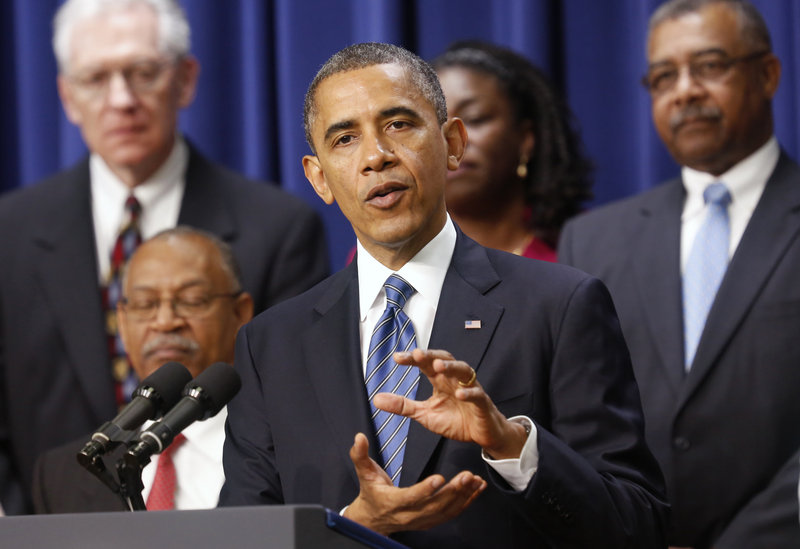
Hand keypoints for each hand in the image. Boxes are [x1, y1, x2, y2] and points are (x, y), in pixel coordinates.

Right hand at [343, 433, 485, 534]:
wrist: (374, 519)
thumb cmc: (370, 492)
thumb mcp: (363, 472)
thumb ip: (360, 455)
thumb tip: (359, 437)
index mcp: (394, 502)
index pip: (411, 497)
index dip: (425, 489)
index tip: (440, 478)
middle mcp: (410, 514)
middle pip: (434, 506)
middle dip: (453, 491)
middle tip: (467, 476)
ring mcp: (422, 520)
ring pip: (446, 511)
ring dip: (463, 496)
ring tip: (475, 480)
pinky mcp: (431, 521)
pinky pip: (452, 513)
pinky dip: (467, 502)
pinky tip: (477, 489)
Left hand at [375, 348, 527, 458]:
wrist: (482, 434)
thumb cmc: (456, 420)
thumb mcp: (425, 414)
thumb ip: (402, 406)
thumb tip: (376, 399)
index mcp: (440, 380)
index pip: (425, 364)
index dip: (413, 359)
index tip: (397, 357)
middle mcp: (454, 380)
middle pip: (444, 360)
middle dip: (431, 356)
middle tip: (417, 354)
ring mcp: (470, 389)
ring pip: (463, 371)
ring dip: (451, 367)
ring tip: (438, 367)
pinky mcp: (482, 403)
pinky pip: (477, 394)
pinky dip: (468, 392)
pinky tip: (459, 394)